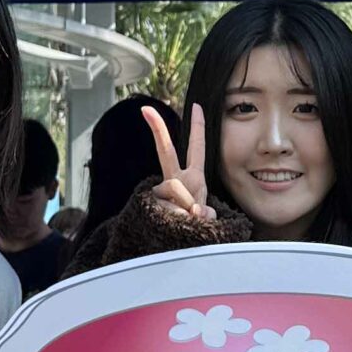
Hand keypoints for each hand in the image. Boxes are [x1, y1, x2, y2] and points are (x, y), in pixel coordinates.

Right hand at [144, 103, 218, 224]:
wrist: (178, 245)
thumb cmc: (195, 228)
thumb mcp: (206, 216)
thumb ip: (203, 211)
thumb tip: (193, 210)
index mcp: (193, 177)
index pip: (196, 148)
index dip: (197, 126)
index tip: (196, 105)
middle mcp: (176, 180)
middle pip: (166, 152)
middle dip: (157, 129)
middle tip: (146, 109)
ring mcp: (162, 192)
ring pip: (174, 187)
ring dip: (186, 207)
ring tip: (186, 221)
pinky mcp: (152, 204)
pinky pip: (169, 206)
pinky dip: (178, 219)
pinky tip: (175, 226)